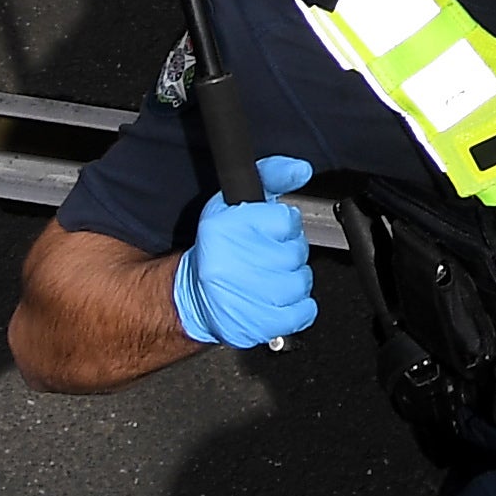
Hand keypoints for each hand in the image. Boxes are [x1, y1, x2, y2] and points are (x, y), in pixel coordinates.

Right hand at [170, 163, 318, 349]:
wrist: (192, 295)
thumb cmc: (219, 248)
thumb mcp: (236, 202)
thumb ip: (272, 176)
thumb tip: (300, 169)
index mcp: (224, 230)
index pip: (286, 220)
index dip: (283, 225)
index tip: (268, 232)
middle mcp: (230, 265)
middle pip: (296, 252)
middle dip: (288, 253)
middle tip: (266, 257)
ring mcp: (242, 299)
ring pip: (301, 282)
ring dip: (292, 280)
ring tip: (267, 278)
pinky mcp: (255, 326)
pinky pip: (303, 312)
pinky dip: (297, 307)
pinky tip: (275, 300)